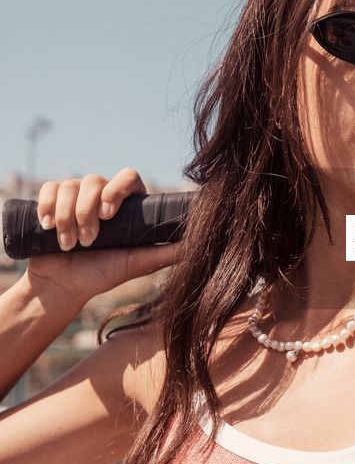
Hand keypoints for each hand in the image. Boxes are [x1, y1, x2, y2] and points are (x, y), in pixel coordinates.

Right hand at [24, 169, 180, 309]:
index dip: (116, 190)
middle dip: (86, 211)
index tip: (108, 215)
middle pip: (94, 180)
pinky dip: (46, 207)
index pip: (128, 177)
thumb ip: (165, 253)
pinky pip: (49, 188)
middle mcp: (102, 196)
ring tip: (68, 245)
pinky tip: (46, 227)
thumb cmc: (101, 275)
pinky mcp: (52, 201)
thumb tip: (198, 244)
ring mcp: (76, 197)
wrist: (61, 286)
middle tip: (88, 241)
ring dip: (66, 218)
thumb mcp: (136, 265)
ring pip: (70, 186)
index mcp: (126, 206)